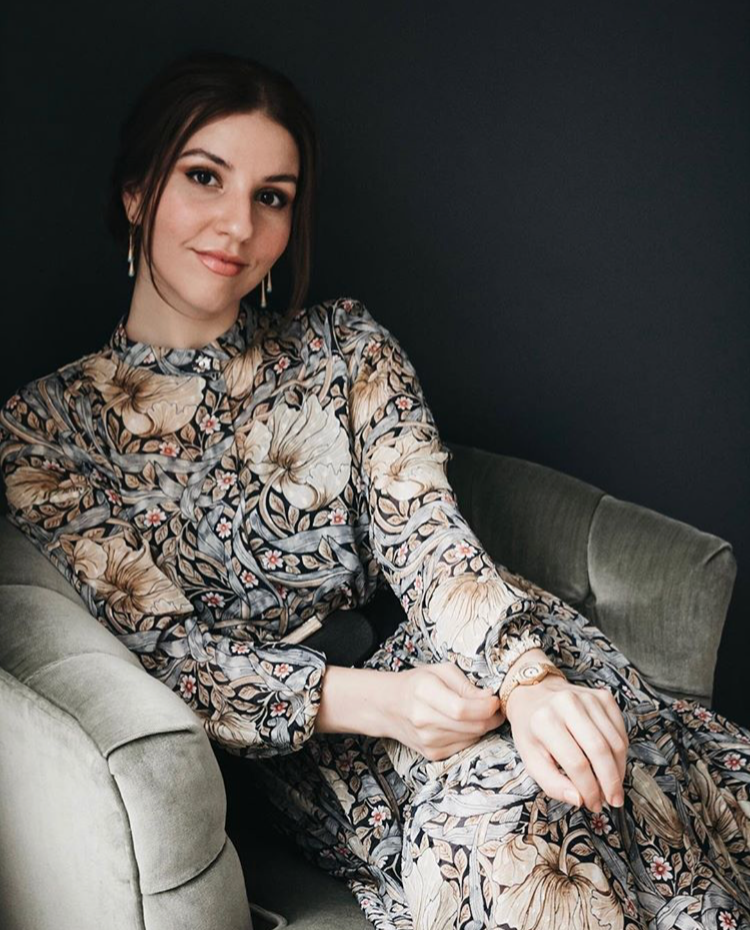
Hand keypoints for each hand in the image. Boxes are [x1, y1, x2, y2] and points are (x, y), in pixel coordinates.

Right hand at [386, 662, 504, 761]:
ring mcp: (427, 740)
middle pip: (471, 726)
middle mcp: (424, 720)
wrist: (388, 707)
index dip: (485, 707)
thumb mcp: (440, 671)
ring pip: (472, 737)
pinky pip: (464, 746)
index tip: (495, 699)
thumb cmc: (416, 684)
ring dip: (483, 726)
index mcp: (424, 692)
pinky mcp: (432, 753)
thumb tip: (489, 697)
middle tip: (495, 706)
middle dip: (491, 717)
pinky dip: (471, 735)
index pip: (461, 709)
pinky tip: (465, 723)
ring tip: (480, 712)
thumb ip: (466, 684)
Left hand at [505, 675, 628, 811]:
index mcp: (544, 721)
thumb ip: (552, 784)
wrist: (534, 694)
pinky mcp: (602, 696)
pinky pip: (621, 730)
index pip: (576, 762)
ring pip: (615, 741)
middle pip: (600, 751)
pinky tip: (613, 762)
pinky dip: (621, 751)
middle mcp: (567, 704)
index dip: (589, 789)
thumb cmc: (532, 729)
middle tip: (613, 800)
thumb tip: (579, 800)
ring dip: (618, 769)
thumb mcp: (530, 759)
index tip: (594, 804)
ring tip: (613, 785)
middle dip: (611, 782)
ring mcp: (587, 697)